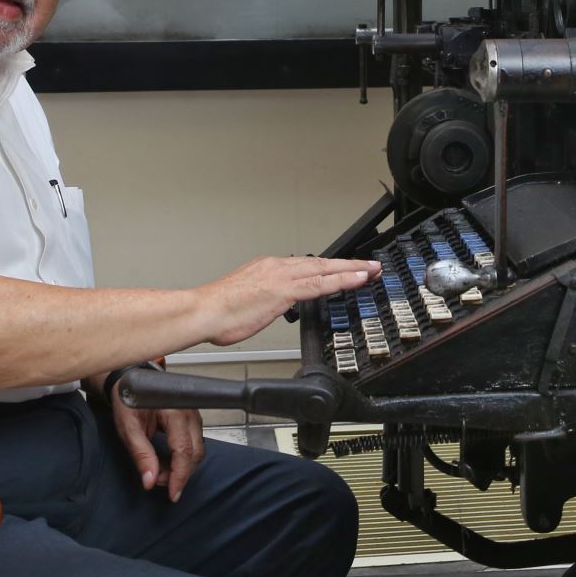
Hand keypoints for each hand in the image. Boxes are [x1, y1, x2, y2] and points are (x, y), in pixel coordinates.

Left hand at [109, 397, 203, 501]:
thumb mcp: (128, 428)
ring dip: (181, 466)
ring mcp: (193, 414)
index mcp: (175, 412)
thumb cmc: (128, 399)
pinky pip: (194, 443)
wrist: (130, 381)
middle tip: (158, 481)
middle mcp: (189, 412)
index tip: (173, 494)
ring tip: (159, 470)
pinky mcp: (192, 419)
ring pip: (197, 450)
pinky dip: (182, 457)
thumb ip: (141, 454)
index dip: (180, 476)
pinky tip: (167, 461)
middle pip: (195, 453)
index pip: (184, 451)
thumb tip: (150, 480)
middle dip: (180, 474)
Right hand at [198, 256, 379, 345]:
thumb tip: (265, 307)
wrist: (203, 312)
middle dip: (348, 265)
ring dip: (352, 270)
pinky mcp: (284, 290)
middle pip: (321, 263)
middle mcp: (276, 267)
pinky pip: (321, 284)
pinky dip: (343, 280)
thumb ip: (262, 301)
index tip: (343, 270)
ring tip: (372, 271)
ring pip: (326, 270)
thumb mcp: (245, 302)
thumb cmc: (217, 313)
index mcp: (267, 269)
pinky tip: (358, 280)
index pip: (306, 266)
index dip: (328, 269)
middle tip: (370, 266)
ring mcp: (281, 277)